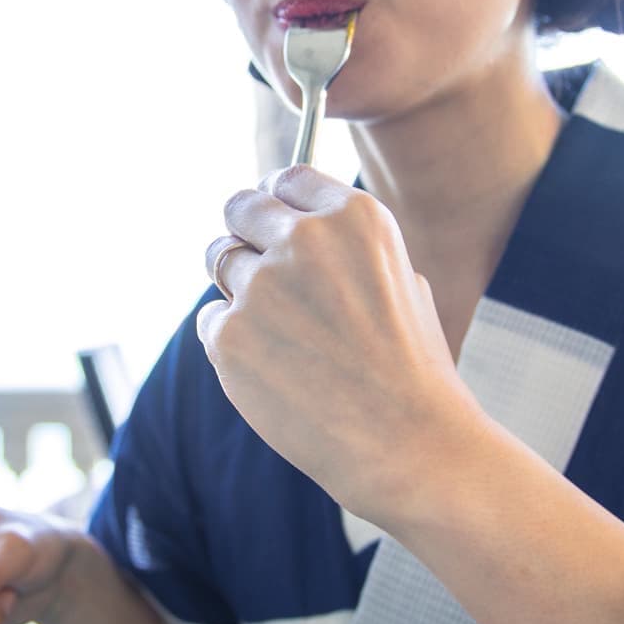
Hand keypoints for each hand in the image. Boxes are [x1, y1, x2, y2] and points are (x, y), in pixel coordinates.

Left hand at [199, 167, 483, 520]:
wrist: (409, 444)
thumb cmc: (411, 368)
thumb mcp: (401, 280)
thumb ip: (343, 246)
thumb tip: (288, 225)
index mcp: (352, 216)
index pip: (285, 179)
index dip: (277, 204)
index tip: (275, 223)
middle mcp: (303, 240)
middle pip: (238, 208)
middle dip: (246, 235)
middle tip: (264, 275)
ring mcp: (261, 287)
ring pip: (220, 262)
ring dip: (240, 290)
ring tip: (285, 336)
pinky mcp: (229, 336)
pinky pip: (212, 321)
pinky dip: (233, 342)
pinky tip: (277, 372)